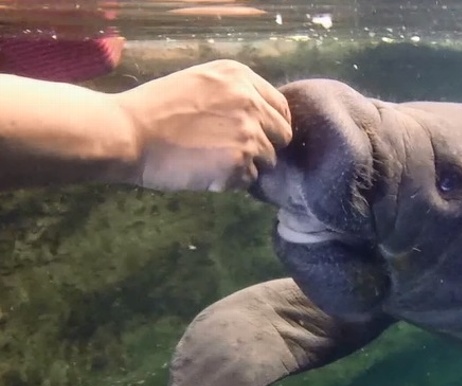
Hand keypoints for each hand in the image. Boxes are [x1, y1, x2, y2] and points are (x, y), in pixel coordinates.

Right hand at [113, 59, 291, 191]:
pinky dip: (233, 180)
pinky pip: (250, 179)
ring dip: (248, 164)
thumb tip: (261, 115)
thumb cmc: (155, 108)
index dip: (272, 124)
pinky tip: (207, 171)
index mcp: (240, 77)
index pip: (280, 106)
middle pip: (282, 135)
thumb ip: (234, 93)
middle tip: (237, 151)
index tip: (261, 134)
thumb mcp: (199, 82)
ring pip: (269, 160)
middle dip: (266, 145)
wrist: (128, 133)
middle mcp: (251, 103)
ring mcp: (248, 135)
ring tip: (214, 160)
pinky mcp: (239, 164)